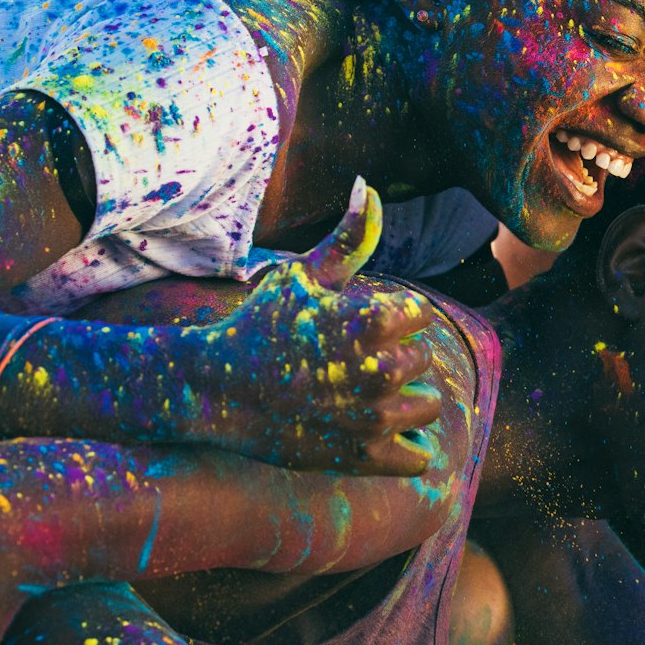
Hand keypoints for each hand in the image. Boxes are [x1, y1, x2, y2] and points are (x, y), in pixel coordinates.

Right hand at [185, 179, 440, 473]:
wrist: (216, 392)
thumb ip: (349, 237)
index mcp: (369, 323)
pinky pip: (419, 458)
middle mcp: (377, 371)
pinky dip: (404, 448)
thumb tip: (371, 185)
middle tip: (345, 364)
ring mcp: (372, 419)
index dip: (388, 320)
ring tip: (357, 395)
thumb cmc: (261, 327)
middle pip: (423, 361)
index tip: (351, 328)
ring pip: (428, 407)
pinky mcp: (363, 459)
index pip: (419, 317)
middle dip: (393, 359)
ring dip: (402, 402)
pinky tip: (371, 431)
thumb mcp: (302, 277)